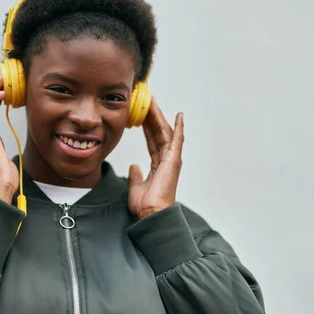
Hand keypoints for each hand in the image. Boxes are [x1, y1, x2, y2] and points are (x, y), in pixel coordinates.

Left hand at [128, 98, 184, 219]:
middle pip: (158, 132)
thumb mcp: (136, 186)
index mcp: (159, 164)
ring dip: (159, 116)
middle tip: (147, 99)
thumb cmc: (146, 205)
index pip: (152, 140)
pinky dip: (179, 127)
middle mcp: (167, 159)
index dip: (147, 125)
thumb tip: (133, 167)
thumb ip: (135, 175)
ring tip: (153, 101)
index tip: (141, 113)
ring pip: (164, 132)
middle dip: (152, 115)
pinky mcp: (173, 160)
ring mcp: (171, 159)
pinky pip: (176, 140)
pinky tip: (180, 115)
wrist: (151, 213)